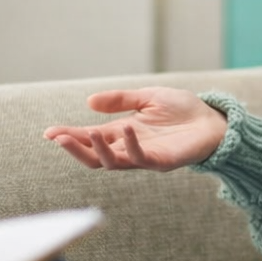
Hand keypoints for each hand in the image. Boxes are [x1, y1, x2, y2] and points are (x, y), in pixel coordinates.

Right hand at [43, 87, 227, 171]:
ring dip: (97, 150)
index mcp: (122, 134)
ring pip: (112, 163)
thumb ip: (120, 100)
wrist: (214, 121)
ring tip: (85, 133)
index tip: (47, 132)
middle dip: (74, 149)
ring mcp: (145, 157)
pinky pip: (141, 158)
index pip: (89, 138)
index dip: (69, 136)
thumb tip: (89, 102)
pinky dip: (130, 145)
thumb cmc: (183, 110)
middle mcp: (129, 148)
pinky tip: (126, 128)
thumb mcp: (147, 97)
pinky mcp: (162, 161)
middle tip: (58, 138)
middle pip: (94, 157)